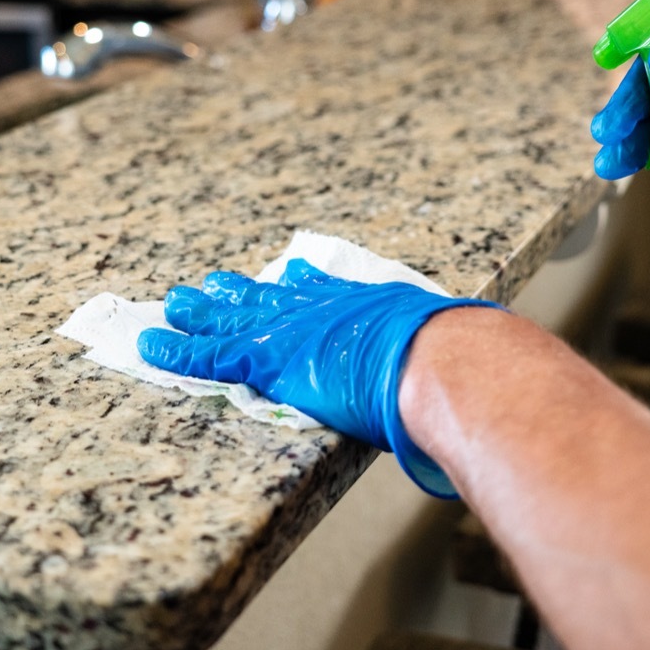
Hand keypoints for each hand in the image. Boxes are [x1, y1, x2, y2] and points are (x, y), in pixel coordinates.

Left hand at [137, 259, 501, 496]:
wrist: (440, 361)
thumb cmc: (457, 358)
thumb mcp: (455, 343)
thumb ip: (457, 356)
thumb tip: (498, 369)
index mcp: (362, 307)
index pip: (324, 295)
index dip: (299, 290)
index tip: (287, 279)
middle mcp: (321, 311)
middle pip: (270, 299)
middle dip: (239, 294)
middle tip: (215, 284)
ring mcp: (292, 332)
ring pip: (231, 318)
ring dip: (199, 313)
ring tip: (174, 304)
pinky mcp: (269, 359)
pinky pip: (210, 353)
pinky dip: (177, 349)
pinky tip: (152, 343)